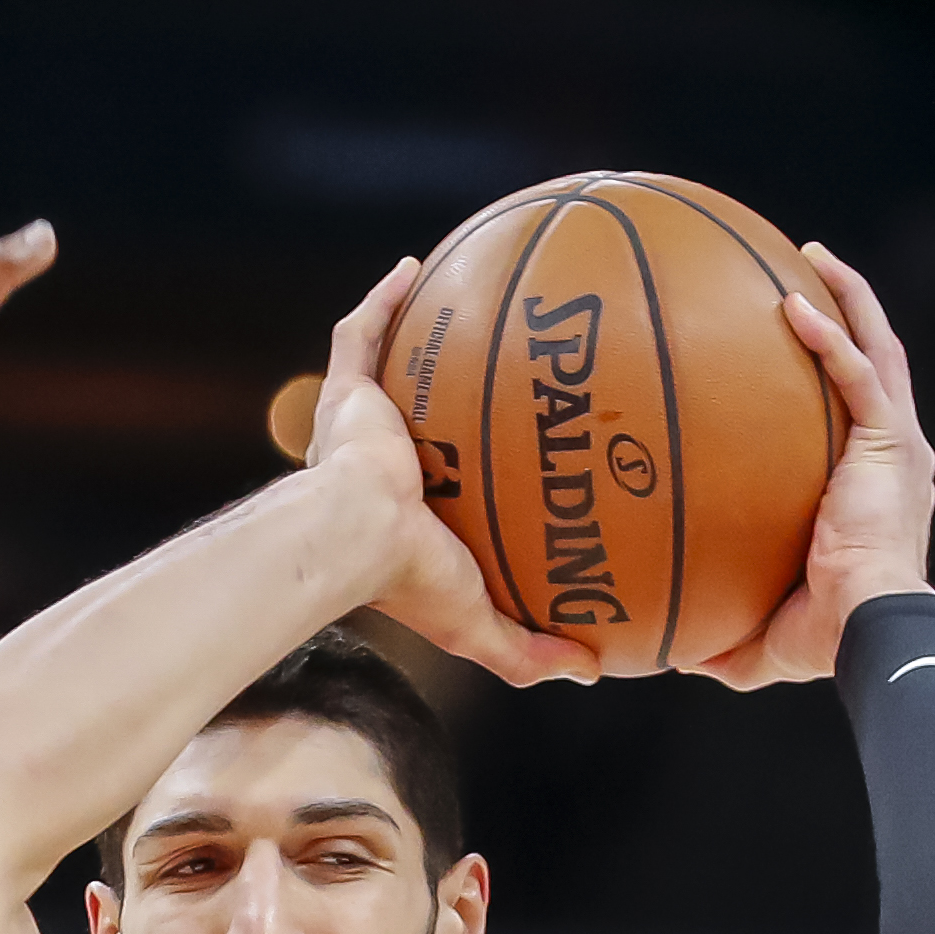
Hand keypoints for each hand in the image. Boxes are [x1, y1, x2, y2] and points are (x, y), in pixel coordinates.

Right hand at [309, 257, 597, 689]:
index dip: (470, 462)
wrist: (349, 538)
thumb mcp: (477, 622)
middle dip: (444, 388)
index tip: (507, 447)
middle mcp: (376, 462)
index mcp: (403, 512)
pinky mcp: (344, 394)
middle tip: (490, 364)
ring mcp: (358, 424)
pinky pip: (360, 333)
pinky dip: (383, 298)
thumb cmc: (405, 580)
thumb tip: (590, 669)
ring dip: (411, 331)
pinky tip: (417, 264)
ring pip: (385, 367)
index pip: (440, 481)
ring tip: (453, 293)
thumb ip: (527, 650)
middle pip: (413, 413)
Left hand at [692, 242, 934, 688]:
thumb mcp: (762, 634)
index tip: (793, 349)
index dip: (831, 375)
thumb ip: (722, 633)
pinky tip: (791, 303)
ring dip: (846, 298)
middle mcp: (892, 454)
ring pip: (877, 348)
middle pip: (872, 361)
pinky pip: (857, 373)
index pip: (853, 415)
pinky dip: (829, 336)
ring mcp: (896, 444)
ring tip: (811, 257)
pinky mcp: (891, 442)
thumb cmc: (827, 638)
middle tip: (803, 276)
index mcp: (871, 485)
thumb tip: (669, 653)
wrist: (868, 631)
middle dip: (845, 313)